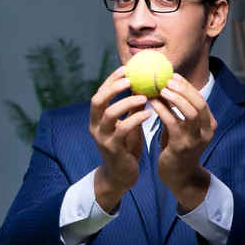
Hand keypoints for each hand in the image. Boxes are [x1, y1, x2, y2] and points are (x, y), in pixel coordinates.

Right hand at [89, 66, 151, 212]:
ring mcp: (102, 138)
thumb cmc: (125, 147)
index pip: (100, 93)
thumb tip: (143, 86)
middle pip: (97, 101)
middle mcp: (96, 126)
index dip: (110, 80)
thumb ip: (131, 107)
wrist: (121, 175)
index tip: (125, 69)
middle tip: (130, 79)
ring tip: (144, 97)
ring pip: (109, 114)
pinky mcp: (113, 149)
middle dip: (112, 88)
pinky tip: (149, 114)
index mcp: (97, 118)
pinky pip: (123, 130)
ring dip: (126, 102)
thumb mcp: (127, 124)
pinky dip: (136, 119)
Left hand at [153, 73, 216, 210]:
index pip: (200, 99)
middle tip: (167, 79)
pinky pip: (173, 124)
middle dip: (183, 89)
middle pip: (199, 103)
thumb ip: (175, 110)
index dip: (187, 86)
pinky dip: (163, 111)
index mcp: (209, 123)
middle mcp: (206, 131)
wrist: (179, 177)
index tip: (173, 75)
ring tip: (161, 89)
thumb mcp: (180, 127)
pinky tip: (153, 104)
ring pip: (191, 113)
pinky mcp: (182, 147)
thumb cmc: (177, 148)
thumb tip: (162, 86)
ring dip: (176, 99)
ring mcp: (196, 140)